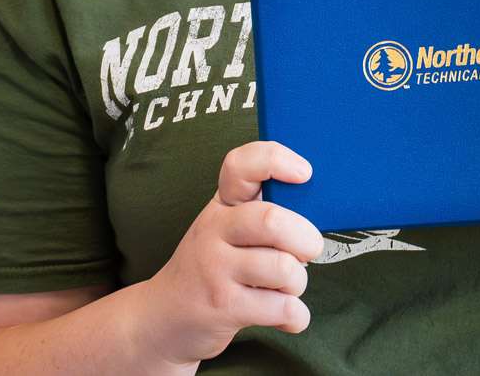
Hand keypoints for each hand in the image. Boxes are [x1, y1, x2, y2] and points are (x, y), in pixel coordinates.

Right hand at [130, 140, 323, 367]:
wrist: (162, 319)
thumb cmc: (211, 269)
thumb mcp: (224, 232)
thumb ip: (261, 216)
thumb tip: (317, 213)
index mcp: (221, 206)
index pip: (241, 166)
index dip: (276, 160)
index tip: (304, 174)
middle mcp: (214, 231)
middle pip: (272, 221)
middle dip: (306, 239)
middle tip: (308, 251)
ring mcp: (216, 269)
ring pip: (283, 268)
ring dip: (298, 283)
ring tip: (287, 288)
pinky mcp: (223, 306)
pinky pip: (282, 308)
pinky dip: (296, 316)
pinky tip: (286, 316)